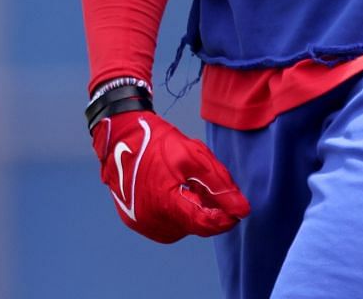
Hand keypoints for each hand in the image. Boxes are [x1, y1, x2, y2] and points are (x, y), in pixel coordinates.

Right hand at [92, 109, 249, 242]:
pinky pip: (165, 225)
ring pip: (181, 227)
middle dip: (208, 210)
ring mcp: (141, 223)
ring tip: (187, 185)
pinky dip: (176, 213)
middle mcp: (152, 221)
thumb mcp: (193, 156)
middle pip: (194, 226)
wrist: (119, 134)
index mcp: (166, 205)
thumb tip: (242, 210)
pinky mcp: (133, 221)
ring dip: (192, 212)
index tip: (238, 209)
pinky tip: (174, 191)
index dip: (225, 218)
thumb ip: (220, 185)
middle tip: (206, 185)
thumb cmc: (157, 141)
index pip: (205, 224)